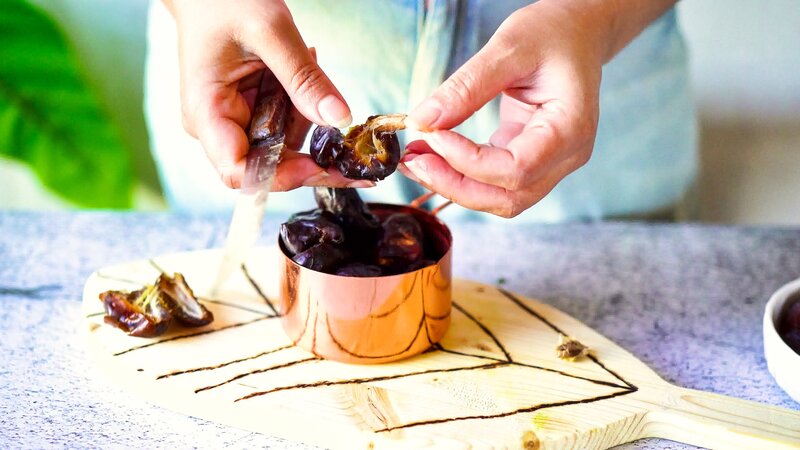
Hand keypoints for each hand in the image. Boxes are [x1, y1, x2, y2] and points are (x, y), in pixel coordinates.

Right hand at [164, 0, 370, 189]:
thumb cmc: (225, 0)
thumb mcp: (270, 31)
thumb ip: (304, 78)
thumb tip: (340, 119)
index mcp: (207, 112)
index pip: (240, 171)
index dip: (283, 176)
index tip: (322, 163)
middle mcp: (218, 127)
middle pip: (269, 166)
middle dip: (310, 150)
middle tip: (349, 136)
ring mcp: (235, 122)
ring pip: (285, 146)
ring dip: (309, 116)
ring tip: (308, 62)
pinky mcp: (252, 113)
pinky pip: (286, 125)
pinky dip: (303, 104)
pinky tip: (304, 65)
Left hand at [400, 0, 673, 217]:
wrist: (577, 33)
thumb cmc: (553, 33)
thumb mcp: (509, 48)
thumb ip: (466, 86)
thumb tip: (423, 119)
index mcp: (571, 129)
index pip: (517, 169)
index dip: (468, 161)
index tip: (431, 135)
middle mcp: (566, 156)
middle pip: (508, 197)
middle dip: (455, 184)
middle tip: (412, 159)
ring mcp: (550, 164)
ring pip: (500, 198)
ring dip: (454, 186)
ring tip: (415, 159)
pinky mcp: (530, 160)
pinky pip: (494, 182)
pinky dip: (460, 175)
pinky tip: (431, 156)